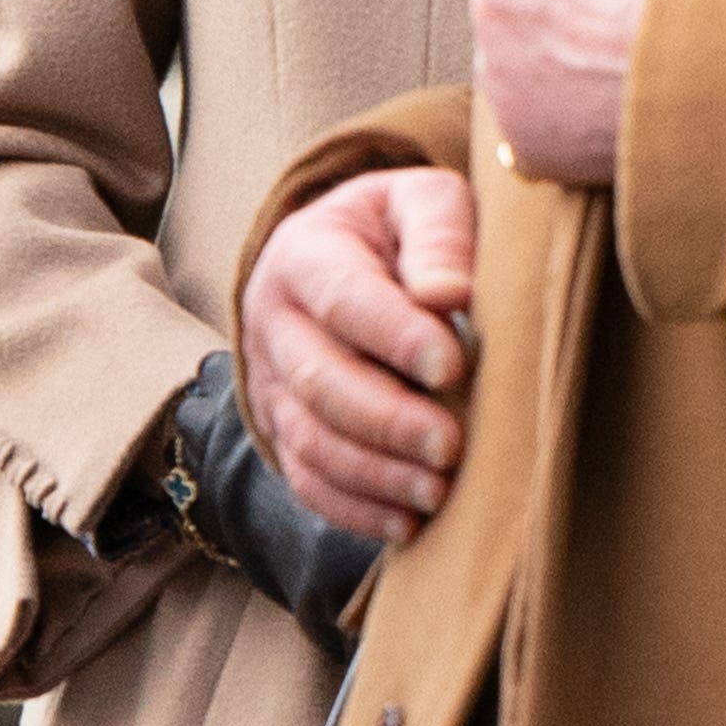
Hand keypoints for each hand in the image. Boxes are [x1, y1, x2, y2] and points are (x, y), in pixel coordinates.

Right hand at [243, 168, 480, 536]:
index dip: (397, 336)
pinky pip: (307, 479)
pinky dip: (355, 509)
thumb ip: (439, 234)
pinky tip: (408, 524)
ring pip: (311, 440)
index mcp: (305, 255)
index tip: (454, 367)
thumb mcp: (424, 201)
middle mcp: (274, 322)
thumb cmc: (402, 229)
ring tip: (439, 492)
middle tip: (451, 447)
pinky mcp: (283, 429)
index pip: (345, 300)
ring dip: (376, 474)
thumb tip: (449, 294)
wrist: (341, 252)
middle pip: (321, 382)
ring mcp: (272, 383)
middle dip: (388, 420)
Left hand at [475, 0, 698, 186]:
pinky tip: (613, 116)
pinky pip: (533, 124)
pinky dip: (565, 121)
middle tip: (615, 15)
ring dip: (554, 60)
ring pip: (517, 60)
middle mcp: (492, 4)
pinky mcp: (521, 138)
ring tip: (620, 71)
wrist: (713, 77)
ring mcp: (500, 78)